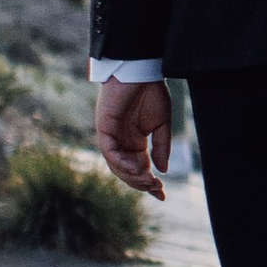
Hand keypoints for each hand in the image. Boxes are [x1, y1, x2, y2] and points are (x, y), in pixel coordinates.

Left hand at [95, 79, 172, 199]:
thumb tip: (162, 171)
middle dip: (141, 183)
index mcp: (134, 142)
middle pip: (127, 172)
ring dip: (132, 176)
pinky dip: (121, 162)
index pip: (139, 169)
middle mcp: (121, 142)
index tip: (162, 195)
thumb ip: (161, 148)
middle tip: (156, 188)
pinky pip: (110, 152)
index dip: (149, 184)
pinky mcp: (104, 128)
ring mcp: (111, 136)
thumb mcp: (162, 124)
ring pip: (117, 165)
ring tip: (148, 180)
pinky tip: (136, 167)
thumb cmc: (151, 92)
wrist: (140, 70)